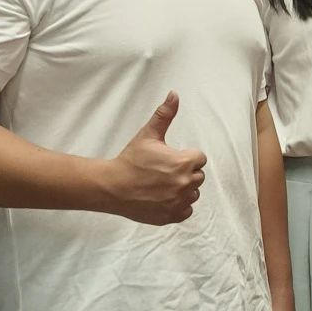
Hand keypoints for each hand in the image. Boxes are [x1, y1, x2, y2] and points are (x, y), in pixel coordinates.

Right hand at [103, 92, 205, 224]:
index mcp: (184, 162)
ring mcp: (179, 202)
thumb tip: (174, 94)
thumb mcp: (148, 135)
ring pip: (193, 193)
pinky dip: (178, 206)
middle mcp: (185, 183)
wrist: (112, 187)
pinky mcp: (171, 216)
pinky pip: (186, 211)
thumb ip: (165, 114)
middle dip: (185, 172)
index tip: (170, 159)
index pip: (199, 158)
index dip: (185, 157)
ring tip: (163, 184)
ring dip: (183, 189)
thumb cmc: (130, 160)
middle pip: (198, 176)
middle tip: (164, 171)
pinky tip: (164, 198)